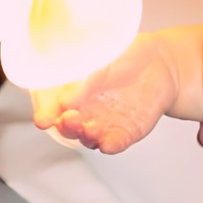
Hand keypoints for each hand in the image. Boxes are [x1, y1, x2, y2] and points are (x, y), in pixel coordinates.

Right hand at [34, 26, 193, 153]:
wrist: (160, 62)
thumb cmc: (126, 57)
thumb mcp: (101, 61)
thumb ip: (84, 80)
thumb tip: (66, 97)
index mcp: (74, 95)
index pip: (53, 110)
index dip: (46, 115)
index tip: (43, 119)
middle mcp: (86, 113)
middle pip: (68, 129)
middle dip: (66, 127)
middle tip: (68, 118)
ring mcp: (106, 124)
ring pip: (89, 139)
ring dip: (87, 137)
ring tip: (89, 128)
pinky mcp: (127, 132)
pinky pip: (116, 143)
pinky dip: (111, 146)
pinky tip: (108, 143)